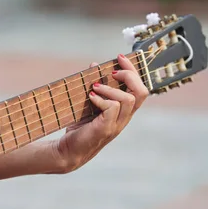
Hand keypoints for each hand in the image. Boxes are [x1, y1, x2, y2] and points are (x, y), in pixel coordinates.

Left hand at [53, 53, 148, 171]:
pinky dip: (101, 99)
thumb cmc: (78, 128)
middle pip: (141, 93)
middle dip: (129, 75)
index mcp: (123, 111)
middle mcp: (124, 118)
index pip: (139, 88)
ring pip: (128, 100)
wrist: (66, 151)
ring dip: (111, 88)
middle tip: (112, 71)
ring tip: (95, 87)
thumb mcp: (88, 103)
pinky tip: (90, 98)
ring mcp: (116, 125)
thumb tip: (94, 64)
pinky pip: (112, 108)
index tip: (119, 57)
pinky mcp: (105, 129)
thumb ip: (95, 86)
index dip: (133, 70)